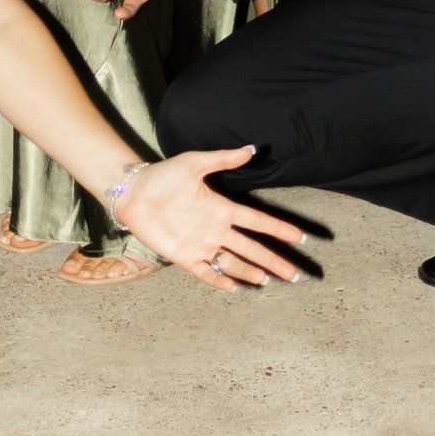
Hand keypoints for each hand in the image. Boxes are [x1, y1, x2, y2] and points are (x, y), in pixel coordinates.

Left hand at [114, 150, 305, 294]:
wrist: (134, 192)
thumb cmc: (163, 175)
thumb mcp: (195, 163)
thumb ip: (223, 158)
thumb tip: (252, 148)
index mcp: (222, 208)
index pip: (256, 221)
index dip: (277, 229)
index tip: (300, 237)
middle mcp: (216, 229)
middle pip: (251, 247)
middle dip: (273, 259)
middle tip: (294, 273)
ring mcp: (201, 244)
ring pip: (232, 262)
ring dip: (249, 271)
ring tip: (267, 279)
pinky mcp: (184, 256)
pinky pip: (205, 272)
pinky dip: (219, 279)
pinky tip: (233, 287)